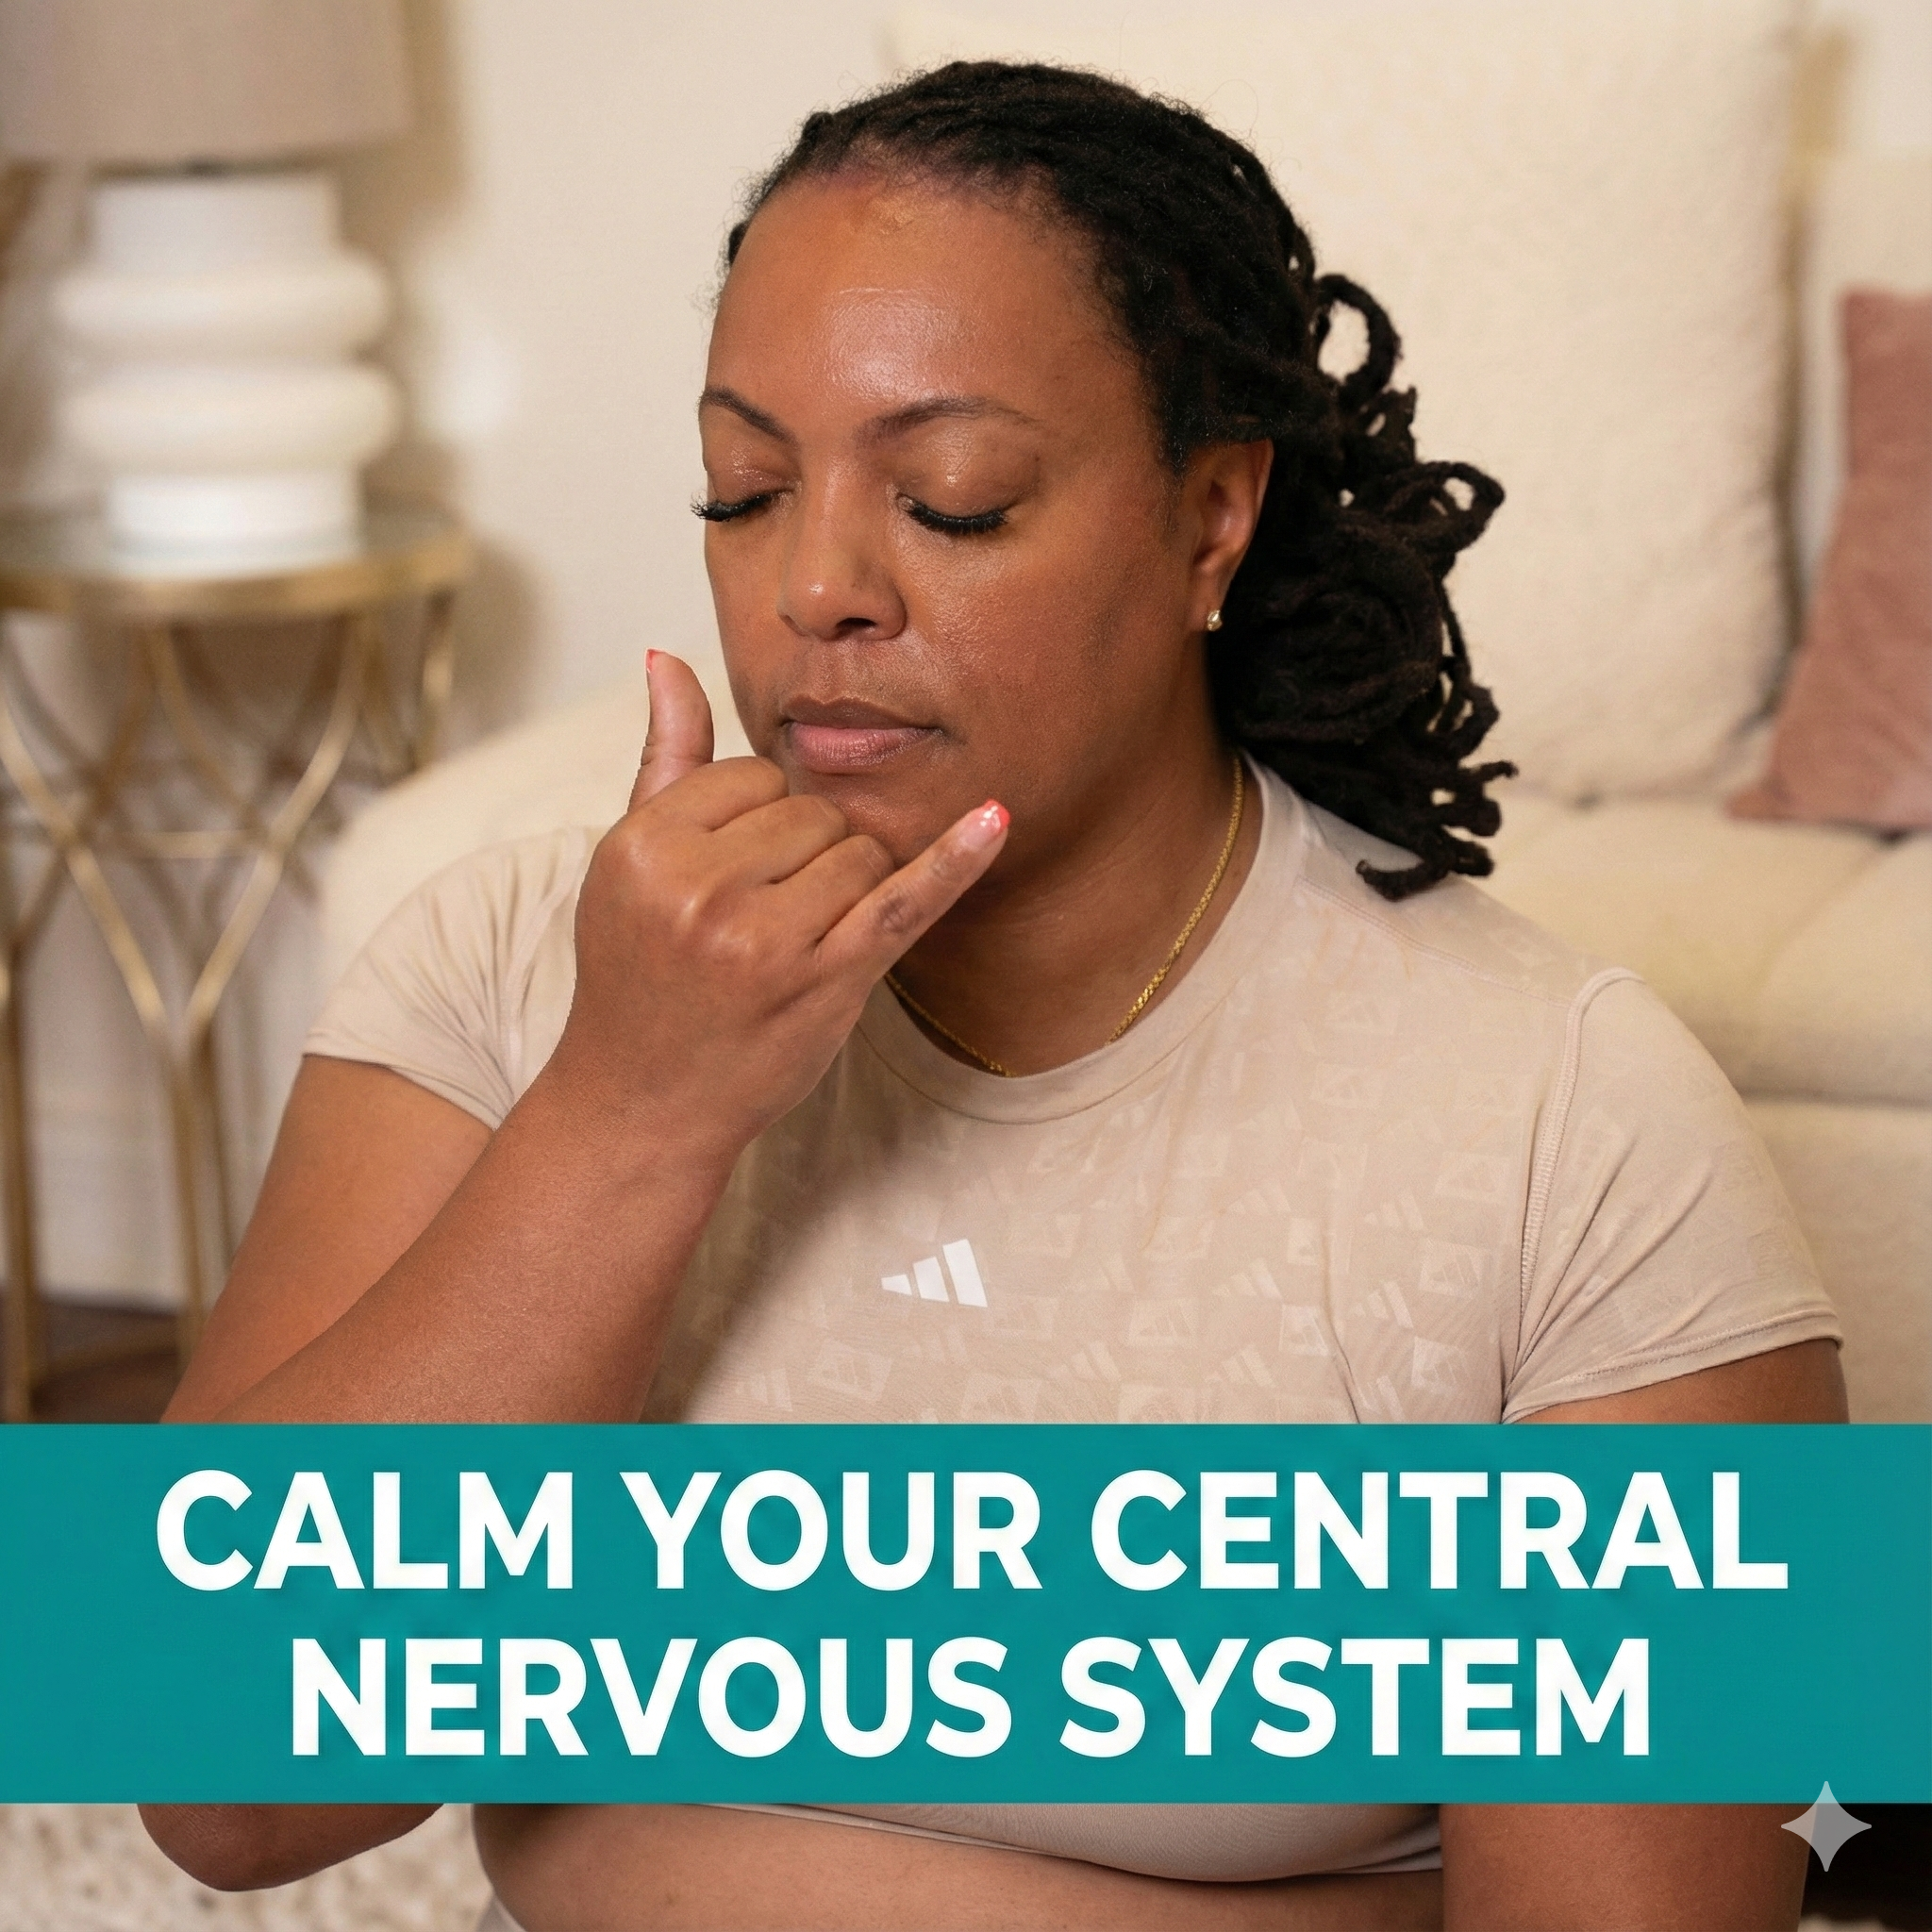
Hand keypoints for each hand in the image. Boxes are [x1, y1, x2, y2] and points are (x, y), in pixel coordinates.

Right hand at [539, 652, 1007, 1169]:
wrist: (642, 1101)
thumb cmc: (639, 974)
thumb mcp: (627, 861)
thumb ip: (664, 757)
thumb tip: (666, 656)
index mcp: (645, 847)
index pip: (752, 775)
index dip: (757, 817)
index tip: (732, 870)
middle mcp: (703, 891)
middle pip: (812, 811)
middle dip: (804, 854)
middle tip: (758, 920)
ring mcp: (768, 941)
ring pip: (859, 852)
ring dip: (846, 887)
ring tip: (788, 942)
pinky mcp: (828, 981)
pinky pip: (907, 900)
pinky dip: (956, 860)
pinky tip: (995, 821)